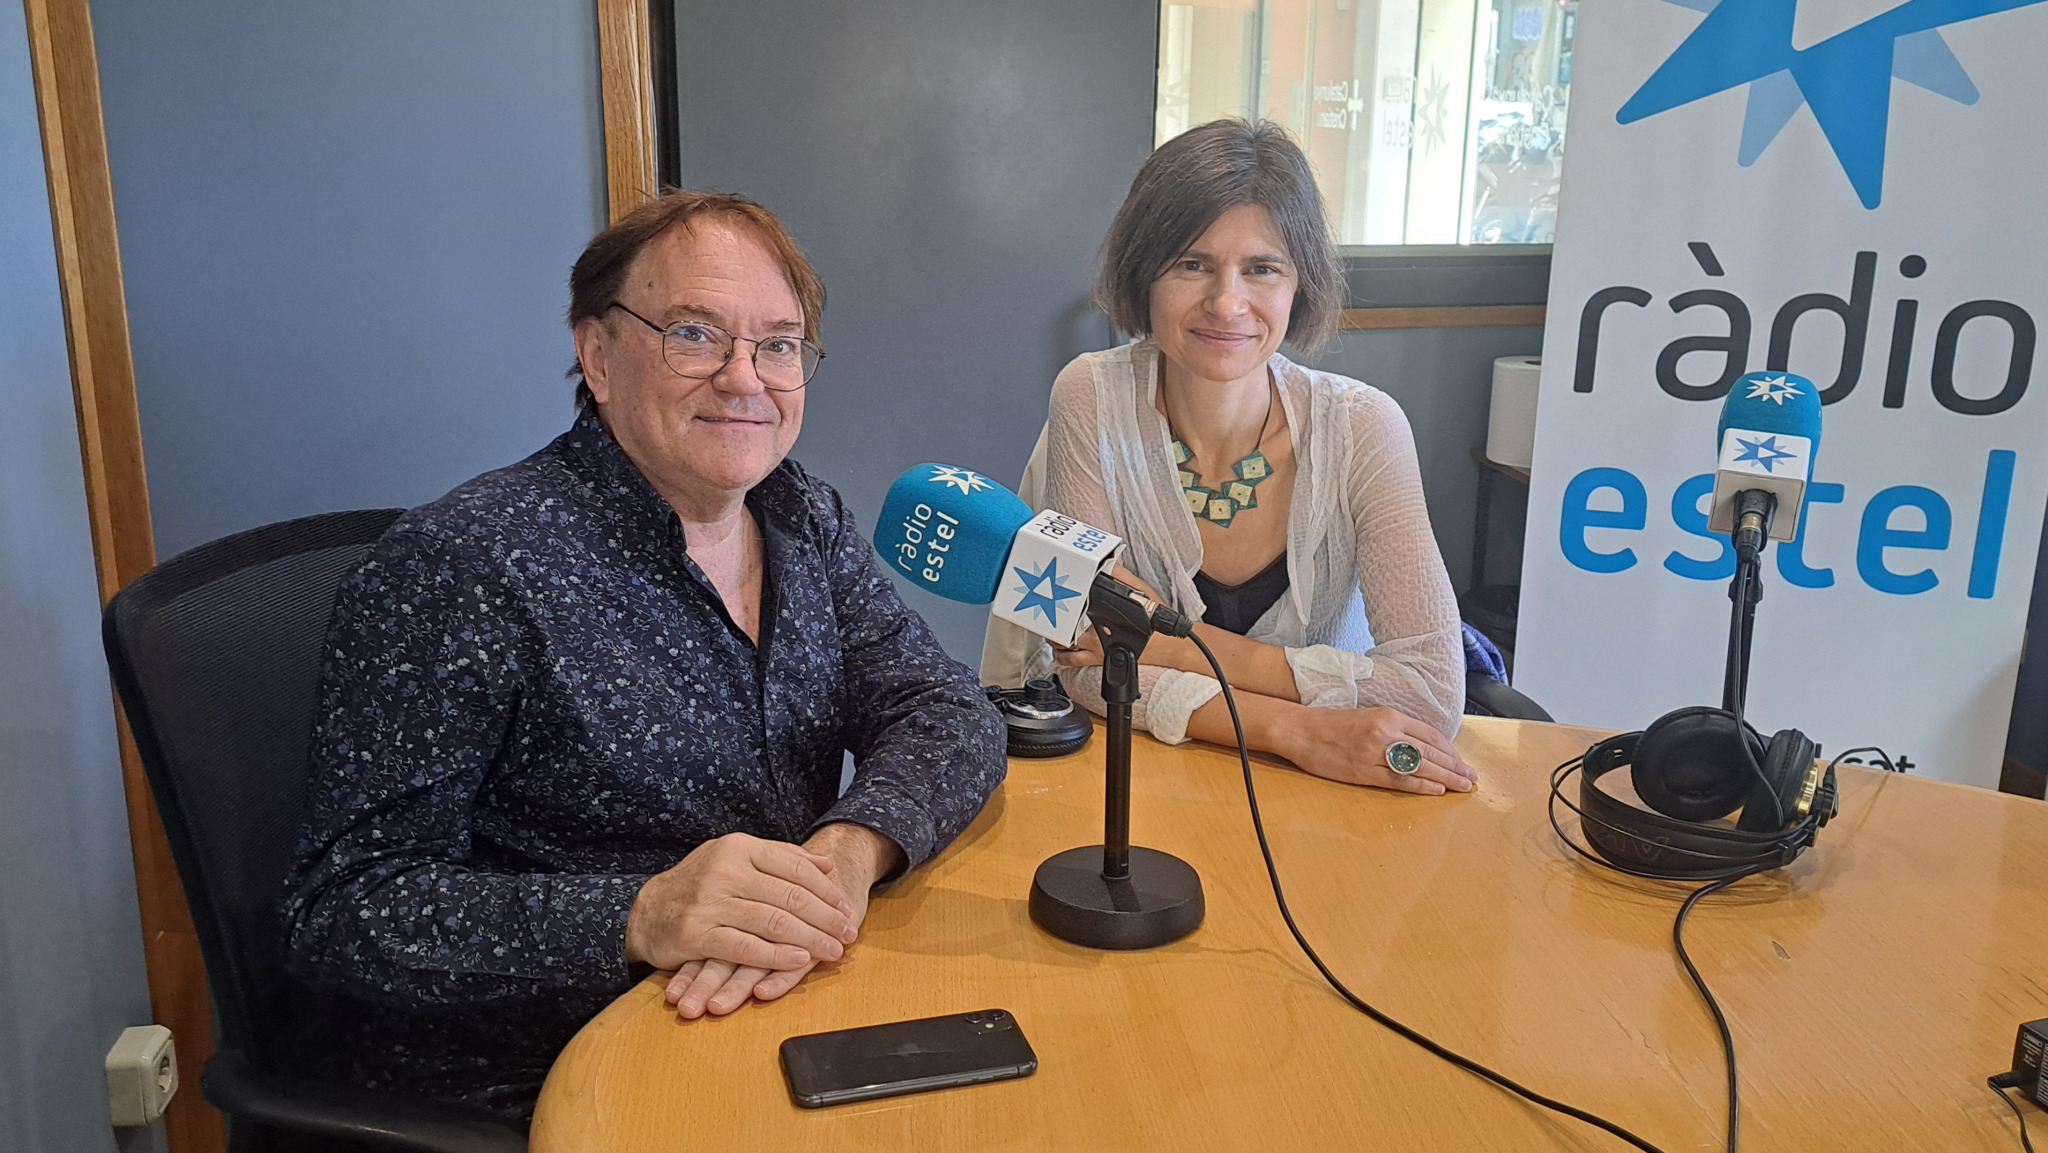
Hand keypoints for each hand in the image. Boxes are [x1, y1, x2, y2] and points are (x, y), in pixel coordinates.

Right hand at [625, 832, 857, 976]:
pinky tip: (799, 961)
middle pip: (790, 895)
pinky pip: (745, 947)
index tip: (846, 907)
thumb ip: (780, 858)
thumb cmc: (699, 885)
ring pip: (773, 921)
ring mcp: (710, 902)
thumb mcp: (736, 858)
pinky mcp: (697, 934)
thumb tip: (825, 862)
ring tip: (833, 951)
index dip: (826, 890)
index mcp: (740, 848)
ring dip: (810, 939)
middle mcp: (726, 870)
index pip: (795, 867)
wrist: (647, 910)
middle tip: (848, 933)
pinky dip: (775, 955)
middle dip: (825, 918)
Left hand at [1053, 566, 1190, 670]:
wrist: (1166, 646)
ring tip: (1051, 629)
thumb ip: (1121, 577)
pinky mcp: (1096, 661)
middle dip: (1052, 622)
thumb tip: (1107, 564)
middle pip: (1061, 629)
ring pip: (1062, 647)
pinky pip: (1072, 662)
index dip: (1059, 604)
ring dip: (1053, 638)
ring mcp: (1094, 651)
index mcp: (1103, 617)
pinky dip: (1061, 657)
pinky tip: (1060, 650)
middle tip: (1046, 614)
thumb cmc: (1154, 622)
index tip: (1052, 596)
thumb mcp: (1140, 591)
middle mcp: (1095, 636)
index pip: (1073, 609)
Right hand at [1274, 706, 1476, 794]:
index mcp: (1389, 716)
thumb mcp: (1368, 717)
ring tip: (1464, 786)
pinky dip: (1421, 785)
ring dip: (1446, 778)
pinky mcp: (1363, 771)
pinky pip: (1399, 780)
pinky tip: (1437, 790)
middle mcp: (1386, 732)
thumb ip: (1394, 729)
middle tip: (1473, 777)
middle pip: (1430, 751)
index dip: (1449, 750)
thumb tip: (1419, 747)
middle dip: (1455, 766)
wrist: (1300, 730)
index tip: (1461, 760)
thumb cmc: (1332, 725)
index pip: (1429, 734)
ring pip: (1420, 766)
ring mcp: (1375, 753)